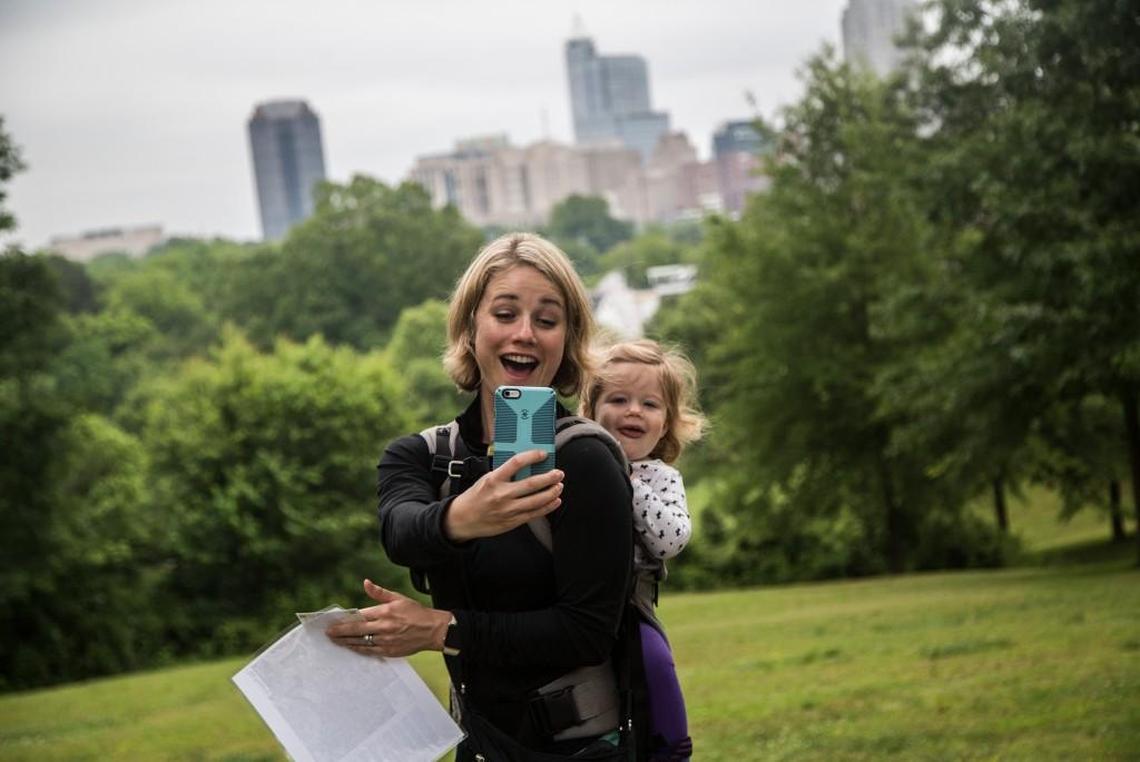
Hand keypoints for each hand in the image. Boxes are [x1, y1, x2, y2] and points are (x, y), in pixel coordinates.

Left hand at [325, 579, 450, 657]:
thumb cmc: (416, 612)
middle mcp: (384, 627)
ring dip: (346, 642)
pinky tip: (351, 648)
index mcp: (385, 611)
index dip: (345, 619)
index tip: (334, 621)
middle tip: (328, 633)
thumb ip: (379, 592)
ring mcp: (386, 641)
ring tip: (335, 641)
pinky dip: (358, 649)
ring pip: (360, 642)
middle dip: (340, 632)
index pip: (360, 616)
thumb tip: (365, 582)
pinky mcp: (389, 651)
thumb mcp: (398, 598)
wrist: (433, 630)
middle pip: (356, 630)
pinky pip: (369, 651)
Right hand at [444, 449, 563, 541]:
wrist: (462, 519)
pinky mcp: (513, 521)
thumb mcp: (486, 479)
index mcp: (494, 479)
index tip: (543, 454)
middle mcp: (502, 494)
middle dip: (549, 477)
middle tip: (559, 473)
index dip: (532, 456)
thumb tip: (526, 466)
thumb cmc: (475, 497)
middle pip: (532, 483)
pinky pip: (534, 513)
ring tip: (559, 486)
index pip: (516, 463)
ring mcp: (508, 509)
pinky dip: (548, 507)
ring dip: (552, 492)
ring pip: (537, 500)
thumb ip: (504, 474)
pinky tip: (555, 501)